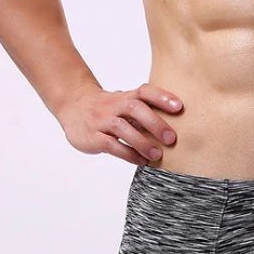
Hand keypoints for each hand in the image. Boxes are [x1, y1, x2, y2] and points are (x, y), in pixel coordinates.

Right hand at [57, 82, 183, 165]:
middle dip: (155, 123)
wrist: (72, 107)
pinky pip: (111, 145)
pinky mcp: (93, 136)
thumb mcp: (125, 104)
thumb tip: (180, 127)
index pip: (144, 91)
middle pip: (134, 108)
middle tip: (171, 139)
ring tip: (157, 155)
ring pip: (122, 128)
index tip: (179, 107)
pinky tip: (141, 161)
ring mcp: (101, 120)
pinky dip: (128, 153)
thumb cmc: (109, 109)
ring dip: (142, 142)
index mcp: (125, 97)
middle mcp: (113, 105)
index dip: (161, 97)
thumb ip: (146, 112)